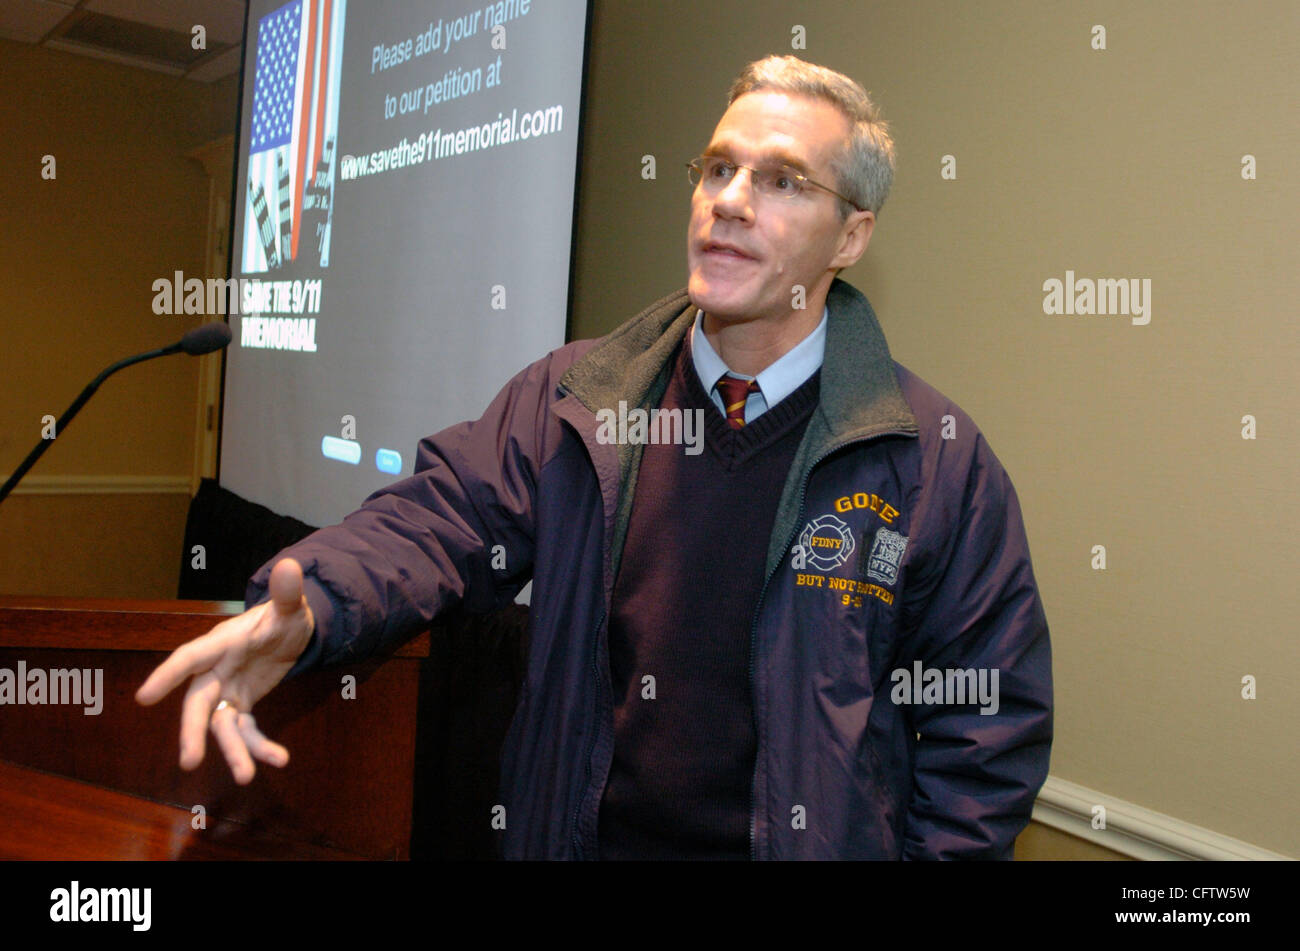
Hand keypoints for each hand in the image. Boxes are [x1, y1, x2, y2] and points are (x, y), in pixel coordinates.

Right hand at [136, 558, 314, 783]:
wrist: (289, 632)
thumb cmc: (281, 615)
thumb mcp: (290, 606)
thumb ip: (287, 592)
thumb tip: (291, 567)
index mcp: (221, 643)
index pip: (190, 657)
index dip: (168, 675)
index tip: (143, 698)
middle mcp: (217, 671)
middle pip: (197, 704)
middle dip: (192, 731)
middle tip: (189, 761)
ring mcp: (227, 692)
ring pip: (221, 726)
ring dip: (232, 751)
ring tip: (248, 776)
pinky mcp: (242, 706)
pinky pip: (246, 731)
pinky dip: (259, 747)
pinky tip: (279, 759)